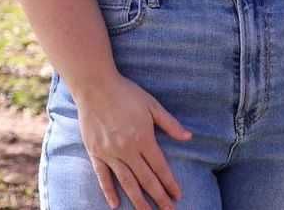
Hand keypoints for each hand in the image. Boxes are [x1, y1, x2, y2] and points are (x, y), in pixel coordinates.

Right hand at [72, 72, 192, 209]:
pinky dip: (109, 191)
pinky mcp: (95, 153)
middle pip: (146, 179)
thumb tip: (188, 137)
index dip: (170, 183)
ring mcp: (110, 153)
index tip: (178, 195)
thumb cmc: (126, 92)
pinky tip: (116, 205)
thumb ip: (169, 123)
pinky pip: (103, 176)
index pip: (160, 167)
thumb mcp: (151, 104)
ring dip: (138, 200)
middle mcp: (127, 149)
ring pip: (127, 182)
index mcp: (143, 137)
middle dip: (158, 197)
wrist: (95, 86)